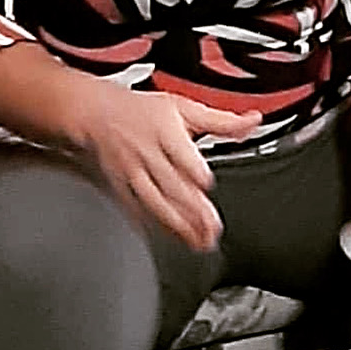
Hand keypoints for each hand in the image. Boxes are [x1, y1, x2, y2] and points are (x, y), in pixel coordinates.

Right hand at [68, 82, 258, 250]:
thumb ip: (221, 120)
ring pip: (154, 201)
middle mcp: (147, 153)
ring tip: (197, 241)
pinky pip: (137, 208)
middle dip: (192, 209)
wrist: (98, 114)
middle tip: (212, 229)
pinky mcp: (121, 187)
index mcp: (164, 131)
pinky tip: (170, 237)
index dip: (192, 169)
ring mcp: (133, 173)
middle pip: (170, 184)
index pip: (178, 152)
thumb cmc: (144, 112)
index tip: (206, 184)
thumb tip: (252, 121)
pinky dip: (153, 225)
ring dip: (176, 223)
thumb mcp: (184, 107)